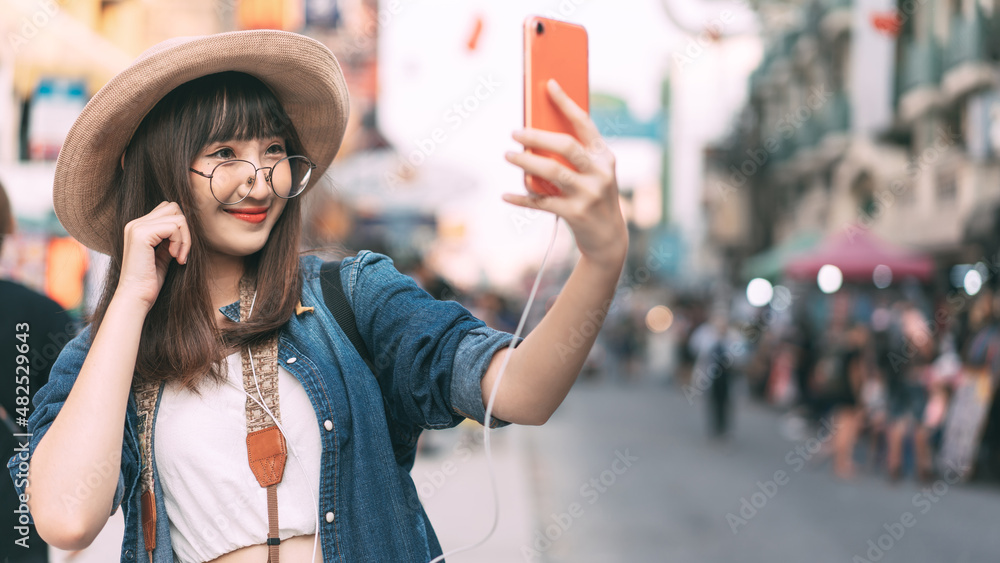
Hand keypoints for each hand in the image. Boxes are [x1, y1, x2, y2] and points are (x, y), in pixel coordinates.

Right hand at [115, 201, 190, 311]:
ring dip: (184, 238)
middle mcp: (135, 223)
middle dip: (184, 230)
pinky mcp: (142, 234)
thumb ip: (170, 238)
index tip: (180, 250)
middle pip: (173, 208)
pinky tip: (174, 257)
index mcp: (138, 227)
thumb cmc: (150, 280)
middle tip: (181, 253)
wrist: (136, 296)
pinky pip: (174, 227)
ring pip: (177, 216)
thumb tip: (186, 224)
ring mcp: (137, 227)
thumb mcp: (163, 254)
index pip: (168, 210)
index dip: (180, 228)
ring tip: (178, 257)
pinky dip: (180, 242)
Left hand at [503, 79, 627, 269]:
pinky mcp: (574, 214)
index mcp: (604, 156)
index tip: (549, 86)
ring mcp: (588, 194)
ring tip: (508, 155)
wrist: (609, 237)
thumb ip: (575, 156)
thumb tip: (538, 136)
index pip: (584, 123)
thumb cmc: (595, 196)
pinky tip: (506, 195)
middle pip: (565, 146)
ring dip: (525, 163)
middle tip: (515, 133)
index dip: (566, 103)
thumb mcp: (594, 173)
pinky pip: (541, 202)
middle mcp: (599, 173)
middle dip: (537, 137)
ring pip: (551, 172)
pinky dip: (521, 199)